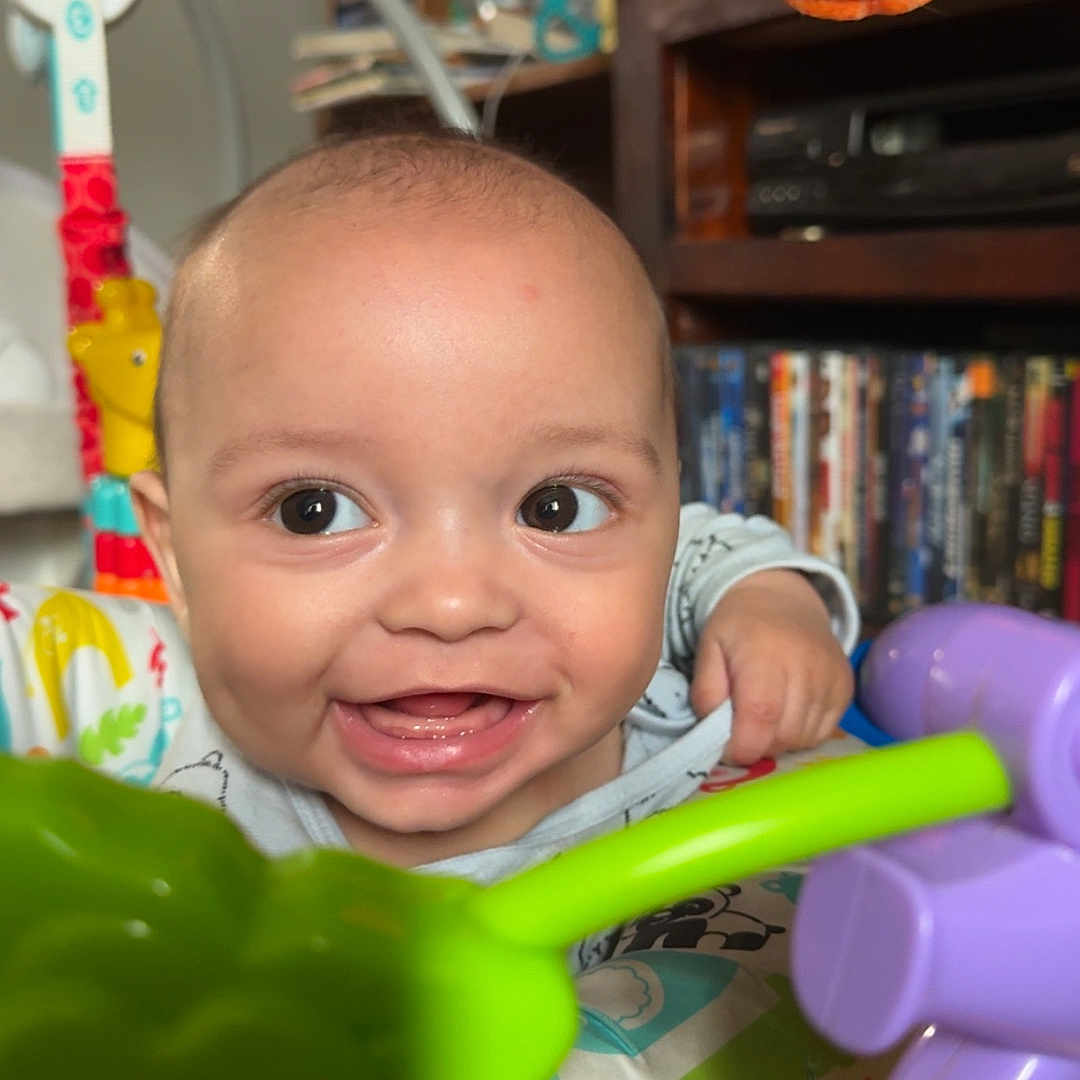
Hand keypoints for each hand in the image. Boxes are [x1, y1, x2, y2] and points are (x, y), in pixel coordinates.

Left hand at [689, 569, 853, 765]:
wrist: (782, 600)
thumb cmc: (738, 627)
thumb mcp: (708, 649)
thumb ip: (706, 692)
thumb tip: (715, 732)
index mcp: (764, 655)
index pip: (760, 717)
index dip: (742, 745)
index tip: (726, 748)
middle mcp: (805, 667)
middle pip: (783, 735)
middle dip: (757, 745)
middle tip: (741, 729)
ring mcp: (831, 678)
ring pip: (803, 738)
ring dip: (779, 741)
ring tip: (763, 718)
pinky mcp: (846, 688)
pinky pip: (823, 733)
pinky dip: (801, 734)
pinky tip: (786, 713)